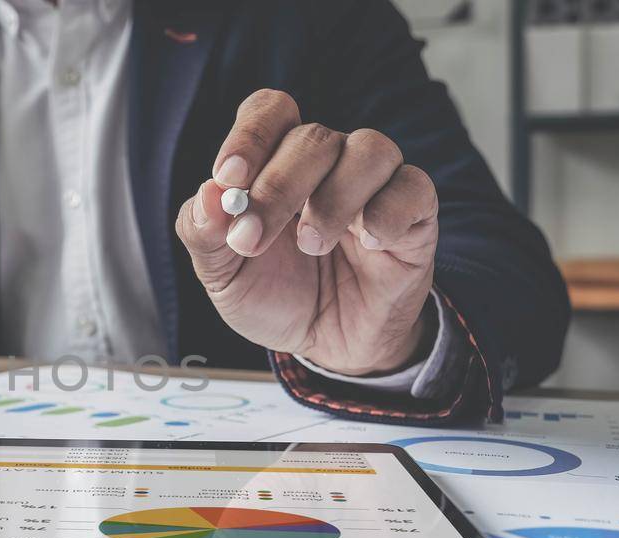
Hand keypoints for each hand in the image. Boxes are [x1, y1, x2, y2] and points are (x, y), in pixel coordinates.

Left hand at [174, 89, 439, 375]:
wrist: (326, 345)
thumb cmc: (275, 296)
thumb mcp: (223, 276)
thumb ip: (205, 234)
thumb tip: (206, 194)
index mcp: (275, 161)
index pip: (270, 111)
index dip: (250, 135)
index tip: (229, 177)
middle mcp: (328, 162)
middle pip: (312, 137)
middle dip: (278, 187)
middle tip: (254, 237)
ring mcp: (374, 184)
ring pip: (369, 149)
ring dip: (334, 198)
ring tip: (311, 245)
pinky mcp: (414, 214)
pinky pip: (413, 188)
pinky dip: (388, 213)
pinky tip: (368, 243)